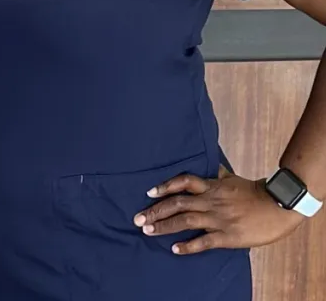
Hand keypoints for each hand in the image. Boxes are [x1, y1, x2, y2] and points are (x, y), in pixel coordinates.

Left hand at [134, 165, 302, 253]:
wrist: (278, 205)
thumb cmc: (255, 191)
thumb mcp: (232, 178)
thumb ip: (218, 174)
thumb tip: (212, 166)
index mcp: (211, 186)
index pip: (183, 182)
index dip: (164, 186)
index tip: (148, 192)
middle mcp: (210, 201)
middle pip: (177, 203)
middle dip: (155, 211)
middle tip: (138, 218)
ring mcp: (218, 218)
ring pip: (185, 221)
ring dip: (164, 226)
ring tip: (148, 231)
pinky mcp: (228, 236)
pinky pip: (204, 241)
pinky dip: (188, 246)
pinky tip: (175, 249)